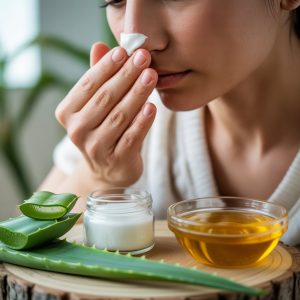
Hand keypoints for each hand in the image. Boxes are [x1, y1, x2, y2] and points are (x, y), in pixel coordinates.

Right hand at [55, 43, 157, 186]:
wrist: (107, 170)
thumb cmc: (102, 129)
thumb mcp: (96, 104)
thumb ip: (98, 78)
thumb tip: (100, 45)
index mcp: (67, 113)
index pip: (88, 85)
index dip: (106, 66)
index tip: (124, 50)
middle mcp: (77, 131)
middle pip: (105, 98)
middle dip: (126, 75)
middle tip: (143, 57)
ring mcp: (96, 148)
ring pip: (119, 116)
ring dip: (137, 94)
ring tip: (152, 75)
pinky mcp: (117, 161)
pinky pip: (132, 138)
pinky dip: (142, 122)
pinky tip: (152, 107)